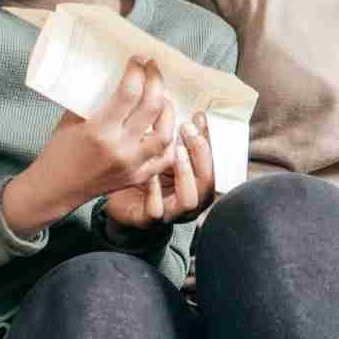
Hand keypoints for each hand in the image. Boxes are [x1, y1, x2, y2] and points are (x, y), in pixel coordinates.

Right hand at [5, 58, 181, 234]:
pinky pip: (165, 158)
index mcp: (99, 130)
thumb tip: (110, 73)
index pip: (129, 93)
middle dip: (156, 81)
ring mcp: (132, 165)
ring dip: (169, 110)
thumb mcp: (71, 119)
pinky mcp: (138, 177)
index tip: (138, 59)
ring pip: (166, 133)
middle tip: (153, 69)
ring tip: (163, 97)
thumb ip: (92, 99)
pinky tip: (166, 126)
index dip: (137, 71)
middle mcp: (120, 148)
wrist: (55, 189)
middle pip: (153, 107)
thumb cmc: (59, 151)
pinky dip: (170, 141)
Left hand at [101, 111, 218, 231]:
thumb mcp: (170, 156)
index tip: (198, 120)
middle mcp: (190, 202)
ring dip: (185, 174)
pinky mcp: (147, 221)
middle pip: (208, 182)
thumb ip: (187, 141)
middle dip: (200, 153)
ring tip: (176, 151)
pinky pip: (155, 211)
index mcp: (199, 186)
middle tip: (187, 130)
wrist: (120, 204)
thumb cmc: (149, 180)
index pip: (217, 167)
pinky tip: (148, 174)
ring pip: (189, 201)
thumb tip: (200, 118)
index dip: (211, 143)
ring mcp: (171, 214)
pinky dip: (153, 192)